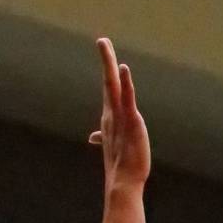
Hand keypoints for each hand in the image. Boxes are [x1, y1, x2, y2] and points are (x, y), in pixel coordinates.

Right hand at [89, 38, 149, 188]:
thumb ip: (103, 138)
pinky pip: (127, 98)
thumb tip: (92, 137)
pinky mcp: (130, 121)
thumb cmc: (122, 166)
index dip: (108, 72)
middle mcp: (112, 114)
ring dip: (110, 64)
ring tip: (105, 44)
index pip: (109, 91)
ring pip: (114, 85)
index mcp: (110, 118)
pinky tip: (123, 69)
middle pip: (108, 82)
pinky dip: (125, 83)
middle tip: (102, 40)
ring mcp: (120, 117)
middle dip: (105, 60)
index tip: (106, 54)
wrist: (123, 182)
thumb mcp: (114, 147)